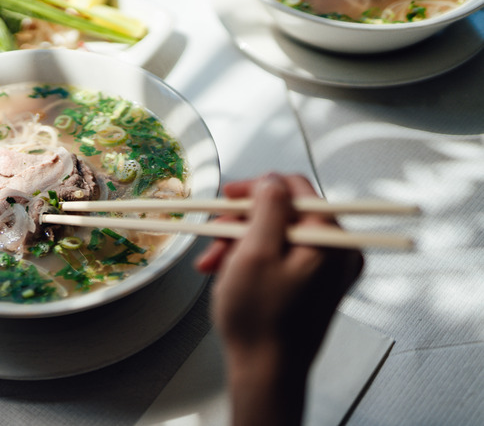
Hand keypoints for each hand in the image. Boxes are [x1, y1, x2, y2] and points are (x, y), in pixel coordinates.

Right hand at [195, 173, 362, 424]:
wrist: (266, 372)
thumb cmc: (260, 319)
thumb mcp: (255, 253)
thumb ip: (267, 208)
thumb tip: (272, 180)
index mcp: (331, 240)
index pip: (295, 189)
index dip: (256, 188)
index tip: (227, 197)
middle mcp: (337, 251)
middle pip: (284, 213)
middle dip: (242, 223)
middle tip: (214, 239)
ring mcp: (327, 269)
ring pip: (277, 235)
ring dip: (241, 243)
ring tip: (213, 264)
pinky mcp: (314, 284)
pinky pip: (282, 256)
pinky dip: (253, 259)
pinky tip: (228, 272)